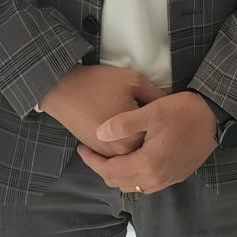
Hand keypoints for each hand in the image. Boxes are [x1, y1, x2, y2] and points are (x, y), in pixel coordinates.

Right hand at [38, 63, 166, 157]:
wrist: (63, 89)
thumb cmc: (98, 83)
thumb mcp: (134, 82)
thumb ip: (157, 95)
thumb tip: (173, 104)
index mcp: (132, 139)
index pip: (160, 137)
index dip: (165, 122)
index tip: (168, 109)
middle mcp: (120, 153)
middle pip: (147, 148)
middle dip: (154, 135)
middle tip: (158, 114)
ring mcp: (106, 154)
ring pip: (133, 153)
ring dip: (141, 142)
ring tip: (146, 122)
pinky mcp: (96, 150)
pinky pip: (119, 153)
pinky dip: (127, 143)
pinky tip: (130, 126)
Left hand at [78, 91, 218, 194]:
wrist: (215, 117)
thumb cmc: (183, 111)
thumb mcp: (151, 112)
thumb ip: (123, 124)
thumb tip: (99, 134)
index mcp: (148, 164)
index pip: (110, 171)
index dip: (92, 161)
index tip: (82, 147)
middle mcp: (157, 179)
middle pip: (118, 183)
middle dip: (102, 168)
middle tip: (92, 149)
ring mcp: (167, 181)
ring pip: (132, 186)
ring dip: (117, 173)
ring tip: (108, 153)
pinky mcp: (175, 177)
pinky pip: (146, 183)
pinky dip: (132, 174)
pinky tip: (130, 157)